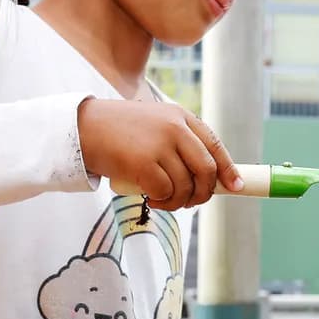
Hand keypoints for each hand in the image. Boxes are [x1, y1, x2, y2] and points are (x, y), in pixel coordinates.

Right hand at [78, 97, 241, 210]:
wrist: (83, 128)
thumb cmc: (119, 131)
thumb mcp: (155, 125)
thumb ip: (179, 142)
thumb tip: (207, 177)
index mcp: (180, 116)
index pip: (215, 145)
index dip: (228, 169)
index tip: (235, 186)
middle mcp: (175, 128)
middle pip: (206, 170)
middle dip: (204, 192)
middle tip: (192, 202)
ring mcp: (160, 145)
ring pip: (186, 185)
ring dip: (179, 201)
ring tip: (164, 200)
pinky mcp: (144, 163)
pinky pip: (166, 192)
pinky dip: (163, 201)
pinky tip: (153, 199)